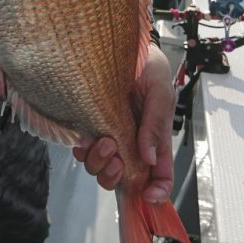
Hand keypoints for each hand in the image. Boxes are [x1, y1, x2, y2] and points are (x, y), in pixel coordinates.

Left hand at [72, 44, 175, 202]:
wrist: (120, 47)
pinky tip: (86, 137)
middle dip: (118, 176)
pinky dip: (83, 150)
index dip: (157, 191)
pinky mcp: (90, 128)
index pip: (160, 174)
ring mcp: (110, 137)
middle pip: (125, 179)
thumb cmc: (147, 67)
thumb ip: (156, 124)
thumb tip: (149, 158)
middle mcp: (132, 143)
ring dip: (100, 163)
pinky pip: (83, 152)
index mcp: (155, 139)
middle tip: (117, 158)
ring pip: (101, 169)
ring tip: (103, 140)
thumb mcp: (160, 91)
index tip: (148, 195)